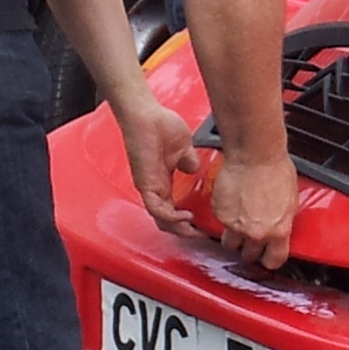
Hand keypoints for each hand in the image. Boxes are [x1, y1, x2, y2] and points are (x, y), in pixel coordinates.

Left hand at [115, 93, 201, 234]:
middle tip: (200, 235)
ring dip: (178, 228)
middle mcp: (154, 188)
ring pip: (160, 219)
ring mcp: (148, 187)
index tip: (203, 225)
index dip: (186, 221)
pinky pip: (156, 209)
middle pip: (166, 221)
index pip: (172, 210)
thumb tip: (194, 168)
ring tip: (194, 231)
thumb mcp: (184, 147)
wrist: (147, 115)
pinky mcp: (145, 183)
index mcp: (162, 181)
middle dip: (184, 231)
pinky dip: (170, 218)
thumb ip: (189, 161)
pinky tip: (185, 218)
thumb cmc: (161, 125)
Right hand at [208, 148, 300, 270]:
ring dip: (234, 237)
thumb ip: (283, 221)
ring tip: (239, 223)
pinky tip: (232, 205)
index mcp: (278, 231)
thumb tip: (280, 228)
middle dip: (250, 248)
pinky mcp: (220, 214)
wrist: (253, 154)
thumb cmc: (274, 170)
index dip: (270, 260)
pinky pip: (221, 224)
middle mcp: (256, 233)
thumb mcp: (290, 201)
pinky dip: (225, 218)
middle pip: (249, 256)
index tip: (268, 257)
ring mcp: (235, 225)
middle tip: (252, 237)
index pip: (274, 260)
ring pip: (230, 244)